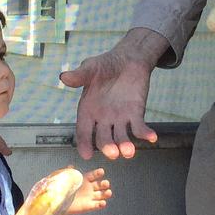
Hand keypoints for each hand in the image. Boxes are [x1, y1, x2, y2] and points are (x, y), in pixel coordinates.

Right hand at [59, 28, 165, 159]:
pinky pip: (139, 127)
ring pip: (121, 137)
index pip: (84, 131)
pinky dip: (145, 133)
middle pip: (103, 138)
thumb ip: (79, 75)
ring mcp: (120, 119)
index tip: (86, 155)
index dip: (84, 143)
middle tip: (112, 153)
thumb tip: (63, 77)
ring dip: (125, 145)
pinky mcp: (136, 114)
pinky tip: (152, 137)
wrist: (128, 59)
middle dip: (107, 146)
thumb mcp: (91, 68)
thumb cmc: (105, 64)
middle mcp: (103, 119)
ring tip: (129, 151)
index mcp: (88, 110)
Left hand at [64, 167, 111, 214]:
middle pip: (100, 185)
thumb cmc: (64, 188)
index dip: (98, 173)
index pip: (94, 175)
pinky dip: (101, 204)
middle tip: (106, 183)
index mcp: (85, 179)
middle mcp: (90, 187)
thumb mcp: (66, 178)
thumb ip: (69, 173)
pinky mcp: (89, 206)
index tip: (101, 171)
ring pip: (102, 194)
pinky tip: (103, 203)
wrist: (61, 202)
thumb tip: (70, 166)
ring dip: (106, 193)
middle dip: (104, 184)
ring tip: (108, 193)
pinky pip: (97, 205)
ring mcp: (91, 197)